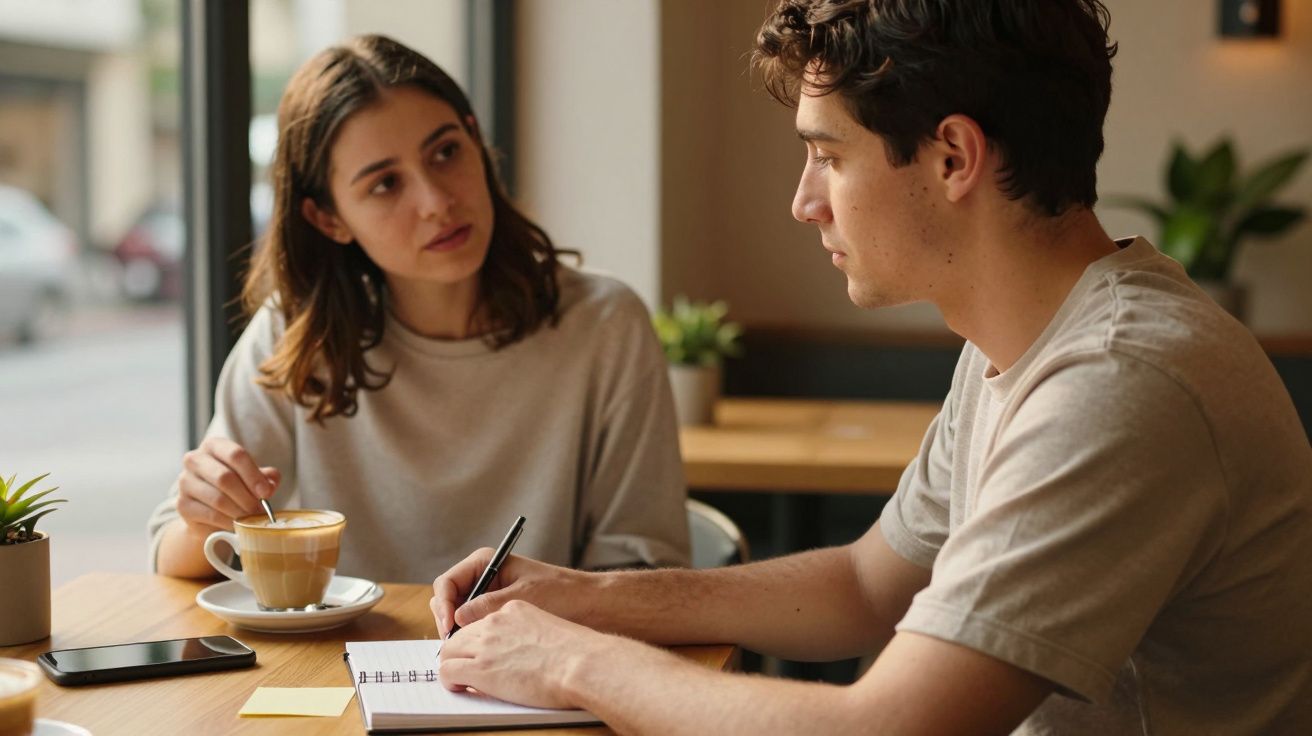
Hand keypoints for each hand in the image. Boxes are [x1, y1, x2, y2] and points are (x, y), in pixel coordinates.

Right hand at [176, 436, 280, 533]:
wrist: (209, 510)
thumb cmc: (236, 486)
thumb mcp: (253, 477)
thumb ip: (266, 477)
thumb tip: (270, 484)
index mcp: (214, 445)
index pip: (236, 454)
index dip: (253, 475)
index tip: (266, 492)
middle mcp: (195, 459)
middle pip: (225, 477)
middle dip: (247, 497)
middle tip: (260, 510)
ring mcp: (185, 482)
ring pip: (218, 498)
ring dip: (239, 511)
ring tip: (252, 519)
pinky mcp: (182, 505)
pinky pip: (210, 515)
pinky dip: (228, 522)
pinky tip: (237, 525)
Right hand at [430, 550, 591, 637]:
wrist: (588, 604)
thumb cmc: (560, 592)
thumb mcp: (521, 597)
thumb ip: (487, 606)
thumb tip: (456, 619)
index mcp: (485, 563)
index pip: (447, 582)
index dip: (442, 605)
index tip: (449, 626)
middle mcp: (482, 578)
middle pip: (447, 599)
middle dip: (446, 620)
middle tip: (452, 643)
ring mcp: (487, 596)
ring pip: (457, 616)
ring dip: (457, 631)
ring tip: (465, 649)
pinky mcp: (496, 614)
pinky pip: (473, 625)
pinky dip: (471, 637)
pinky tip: (477, 651)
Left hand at [438, 600, 614, 708]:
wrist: (581, 663)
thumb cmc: (578, 652)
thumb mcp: (549, 629)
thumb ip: (528, 634)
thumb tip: (523, 653)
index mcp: (513, 610)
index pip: (480, 620)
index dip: (476, 640)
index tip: (480, 653)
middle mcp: (496, 622)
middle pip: (460, 633)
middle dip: (458, 651)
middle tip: (465, 668)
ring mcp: (486, 644)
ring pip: (448, 650)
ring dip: (453, 664)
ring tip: (461, 679)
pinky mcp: (481, 668)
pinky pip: (448, 670)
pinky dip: (449, 680)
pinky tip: (460, 686)